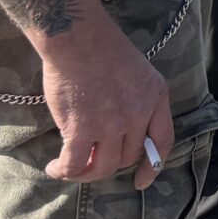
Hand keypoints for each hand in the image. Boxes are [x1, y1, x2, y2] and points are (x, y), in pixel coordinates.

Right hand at [40, 13, 173, 187]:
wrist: (79, 38)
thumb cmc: (104, 49)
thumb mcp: (139, 72)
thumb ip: (138, 100)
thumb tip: (124, 130)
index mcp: (156, 97)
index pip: (163, 140)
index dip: (154, 165)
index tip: (143, 180)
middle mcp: (138, 114)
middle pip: (128, 157)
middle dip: (111, 163)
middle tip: (92, 160)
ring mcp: (111, 124)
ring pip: (103, 166)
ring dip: (85, 173)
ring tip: (70, 169)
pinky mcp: (81, 129)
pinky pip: (74, 164)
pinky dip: (64, 171)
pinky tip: (54, 167)